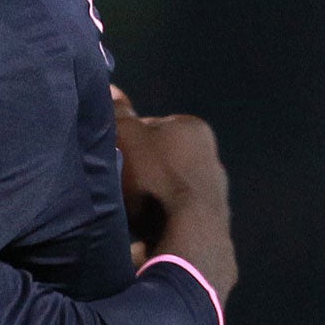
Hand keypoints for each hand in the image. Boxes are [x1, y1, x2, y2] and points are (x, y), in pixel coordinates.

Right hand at [111, 86, 235, 300]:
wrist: (188, 238)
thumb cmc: (155, 179)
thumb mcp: (127, 138)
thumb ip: (119, 113)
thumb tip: (112, 87)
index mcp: (193, 128)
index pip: (150, 125)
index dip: (126, 139)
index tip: (111, 155)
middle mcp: (210, 155)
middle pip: (159, 158)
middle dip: (138, 170)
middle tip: (115, 183)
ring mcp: (213, 192)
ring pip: (166, 187)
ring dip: (149, 197)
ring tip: (127, 211)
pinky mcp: (210, 223)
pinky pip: (173, 214)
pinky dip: (158, 219)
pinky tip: (142, 230)